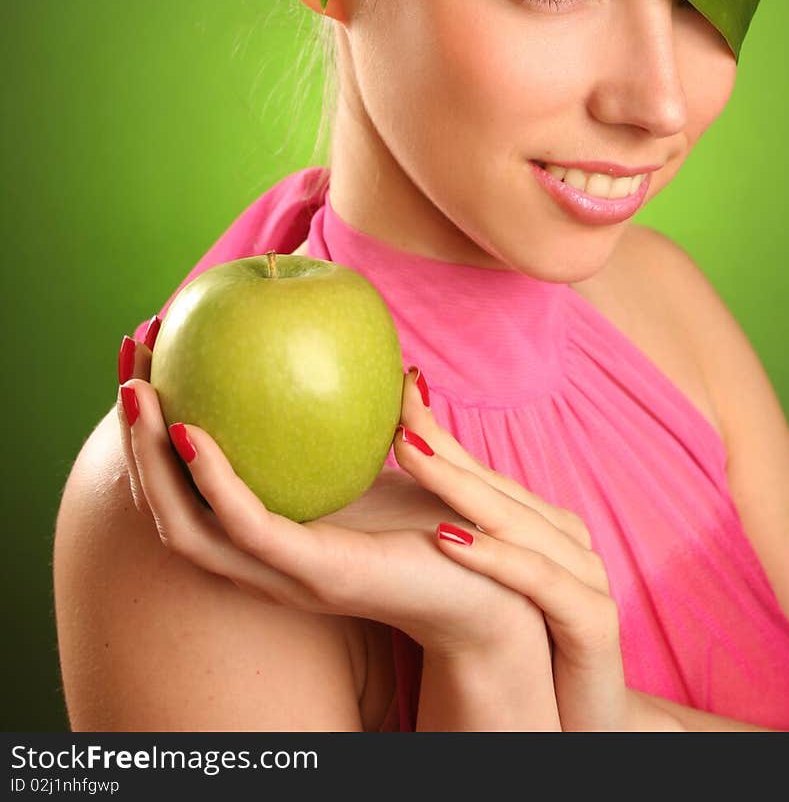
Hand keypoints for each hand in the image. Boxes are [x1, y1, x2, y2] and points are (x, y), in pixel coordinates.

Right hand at [115, 327, 548, 664]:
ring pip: (186, 526)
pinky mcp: (319, 573)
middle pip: (168, 507)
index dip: (158, 432)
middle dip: (134, 440)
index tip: (150, 360)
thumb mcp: (419, 470)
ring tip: (138, 393)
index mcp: (278, 534)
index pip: (192, 489)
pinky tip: (194, 433)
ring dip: (152, 461)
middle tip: (127, 364)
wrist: (504, 587)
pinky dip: (214, 483)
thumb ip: (406, 423)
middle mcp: (267, 559)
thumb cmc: (458, 530)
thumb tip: (403, 369)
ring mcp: (287, 572)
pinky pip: (248, 529)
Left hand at [386, 384, 638, 731]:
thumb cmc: (528, 659)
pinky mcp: (594, 623)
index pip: (481, 470)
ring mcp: (585, 577)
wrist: (580, 731)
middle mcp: (565, 540)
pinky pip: (541, 580)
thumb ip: (451, 542)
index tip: (399, 387)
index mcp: (538, 527)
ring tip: (407, 455)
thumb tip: (388, 502)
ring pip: (517, 521)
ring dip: (460, 487)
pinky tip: (448, 538)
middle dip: (442, 448)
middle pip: (496, 486)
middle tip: (393, 415)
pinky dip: (496, 557)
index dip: (439, 431)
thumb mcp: (483, 596)